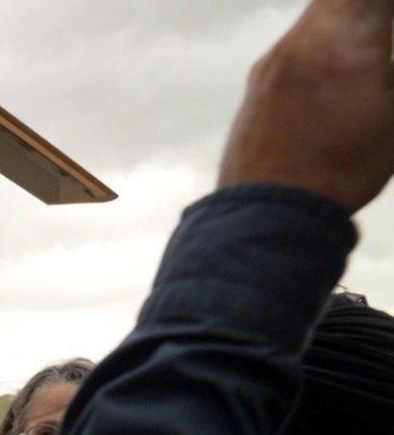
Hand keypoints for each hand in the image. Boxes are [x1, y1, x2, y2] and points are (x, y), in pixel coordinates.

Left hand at [219, 0, 393, 211]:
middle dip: (368, 11)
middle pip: (340, 0)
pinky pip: (296, 44)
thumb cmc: (347, 164)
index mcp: (346, 37)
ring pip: (316, 17)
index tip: (386, 23)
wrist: (269, 212)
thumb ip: (391, 68)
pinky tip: (334, 76)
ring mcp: (273, 59)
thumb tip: (383, 59)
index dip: (384, 9)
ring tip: (363, 55)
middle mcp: (303, 37)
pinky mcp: (256, 83)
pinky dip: (321, 44)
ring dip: (345, 23)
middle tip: (381, 33)